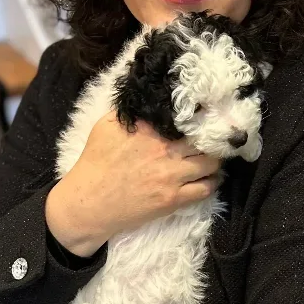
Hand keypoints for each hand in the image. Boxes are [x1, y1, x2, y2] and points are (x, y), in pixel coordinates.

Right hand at [46, 110, 221, 254]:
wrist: (88, 203)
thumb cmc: (94, 163)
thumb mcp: (106, 126)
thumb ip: (130, 112)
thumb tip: (148, 101)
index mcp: (149, 130)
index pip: (185, 117)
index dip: (199, 116)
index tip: (206, 115)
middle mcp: (164, 150)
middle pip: (204, 140)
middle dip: (212, 138)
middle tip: (214, 139)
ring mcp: (171, 176)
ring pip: (211, 164)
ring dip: (216, 160)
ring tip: (214, 158)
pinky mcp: (173, 199)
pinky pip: (205, 189)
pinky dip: (213, 182)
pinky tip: (211, 178)